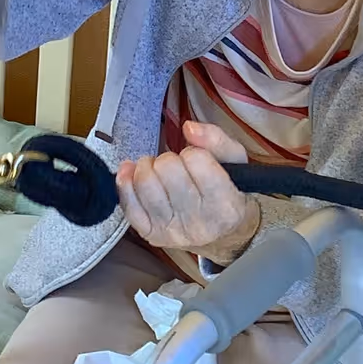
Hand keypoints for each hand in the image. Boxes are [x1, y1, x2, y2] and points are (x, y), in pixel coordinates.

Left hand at [117, 121, 258, 261]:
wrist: (224, 235)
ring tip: (157, 170)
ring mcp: (172, 231)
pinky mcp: (151, 235)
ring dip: (147, 168)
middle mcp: (199, 223)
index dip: (194, 152)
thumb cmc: (228, 194)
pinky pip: (128, 205)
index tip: (197, 160)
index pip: (196, 159)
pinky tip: (132, 174)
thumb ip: (217, 140)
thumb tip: (189, 128)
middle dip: (169, 159)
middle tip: (176, 166)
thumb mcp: (236, 163)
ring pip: (144, 183)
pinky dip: (125, 183)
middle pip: (166, 168)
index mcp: (226, 205)